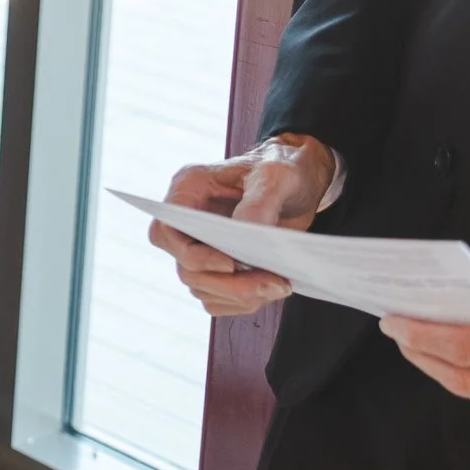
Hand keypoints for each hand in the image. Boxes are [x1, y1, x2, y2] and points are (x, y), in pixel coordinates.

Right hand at [148, 136, 334, 316]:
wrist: (302, 180)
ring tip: (279, 285)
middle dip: (230, 284)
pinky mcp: (218, 266)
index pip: (166, 232)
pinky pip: (216, 298)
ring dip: (240, 296)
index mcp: (188, 190)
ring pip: (201, 288)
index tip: (231, 263)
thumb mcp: (277, 175)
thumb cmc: (284, 167)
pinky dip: (242, 302)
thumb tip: (246, 238)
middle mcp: (188, 221)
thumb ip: (258, 204)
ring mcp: (201, 246)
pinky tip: (269, 288)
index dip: (192, 255)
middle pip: (187, 269)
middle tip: (275, 284)